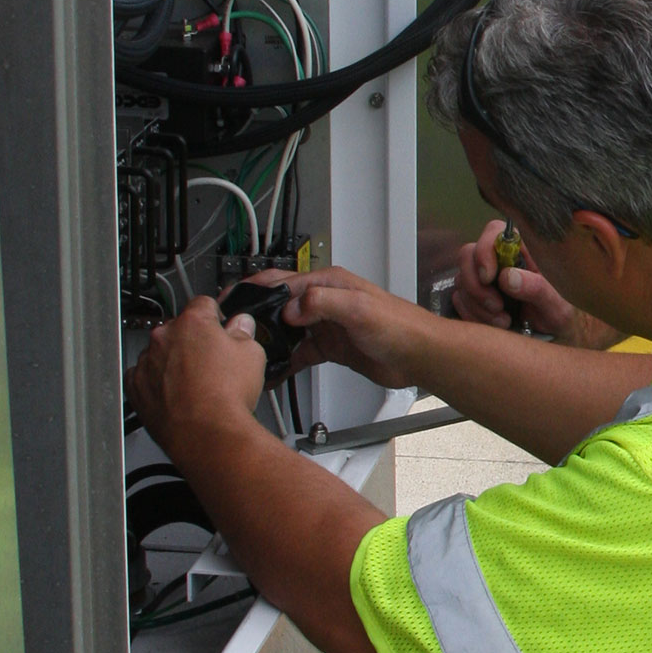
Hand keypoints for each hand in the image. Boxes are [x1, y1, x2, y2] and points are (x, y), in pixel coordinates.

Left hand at [127, 297, 265, 449]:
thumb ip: (243, 333)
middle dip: (194, 341)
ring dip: (174, 362)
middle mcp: (164, 337)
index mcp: (193, 322)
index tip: (220, 326)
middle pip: (180, 329)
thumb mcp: (252, 355)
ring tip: (196, 384)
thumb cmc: (225, 397)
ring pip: (161, 353)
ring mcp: (147, 362)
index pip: (204, 304)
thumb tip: (241, 327)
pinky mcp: (136, 387)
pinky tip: (179, 395)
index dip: (216, 315)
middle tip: (213, 362)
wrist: (206, 435)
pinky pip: (145, 376)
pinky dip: (157, 382)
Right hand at [248, 267, 431, 390]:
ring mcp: (327, 324)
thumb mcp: (358, 308)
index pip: (283, 281)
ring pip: (288, 329)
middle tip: (233, 328)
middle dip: (257, 314)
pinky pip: (300, 352)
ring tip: (248, 350)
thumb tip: (291, 307)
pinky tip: (273, 371)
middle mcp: (325, 301)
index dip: (257, 290)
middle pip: (281, 304)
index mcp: (330, 284)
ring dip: (270, 339)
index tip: (234, 301)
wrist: (418, 355)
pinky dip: (286, 361)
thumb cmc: (399, 325)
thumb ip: (323, 302)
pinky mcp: (331, 346)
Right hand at [450, 220, 579, 337]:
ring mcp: (485, 276)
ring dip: (477, 305)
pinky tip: (494, 324)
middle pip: (468, 255)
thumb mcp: (556, 303)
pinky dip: (472, 315)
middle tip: (497, 307)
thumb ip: (536, 287)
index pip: (493, 232)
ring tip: (504, 321)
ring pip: (462, 280)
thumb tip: (507, 276)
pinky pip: (459, 300)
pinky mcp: (475, 295)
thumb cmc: (561, 311)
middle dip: (476, 285)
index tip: (488, 277)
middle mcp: (500, 258)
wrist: (556, 333)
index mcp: (523, 249)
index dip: (484, 251)